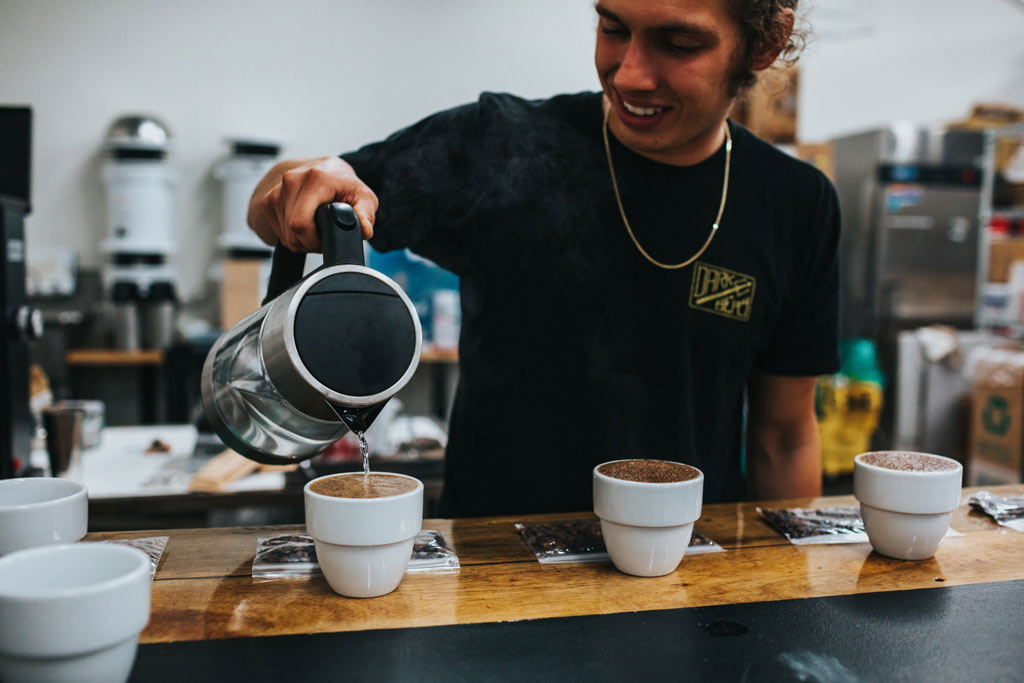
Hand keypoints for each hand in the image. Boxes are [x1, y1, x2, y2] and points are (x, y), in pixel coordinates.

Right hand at [248, 156, 378, 251]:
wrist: (324, 170)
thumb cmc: (344, 186)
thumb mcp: (363, 197)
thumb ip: (365, 214)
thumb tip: (364, 231)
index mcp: (315, 178)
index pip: (301, 224)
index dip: (315, 240)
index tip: (327, 238)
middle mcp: (291, 180)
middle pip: (292, 233)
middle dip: (309, 242)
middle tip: (324, 235)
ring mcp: (276, 190)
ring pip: (286, 235)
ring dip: (301, 239)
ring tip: (316, 227)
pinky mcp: (268, 199)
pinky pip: (278, 231)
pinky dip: (292, 235)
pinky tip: (304, 223)